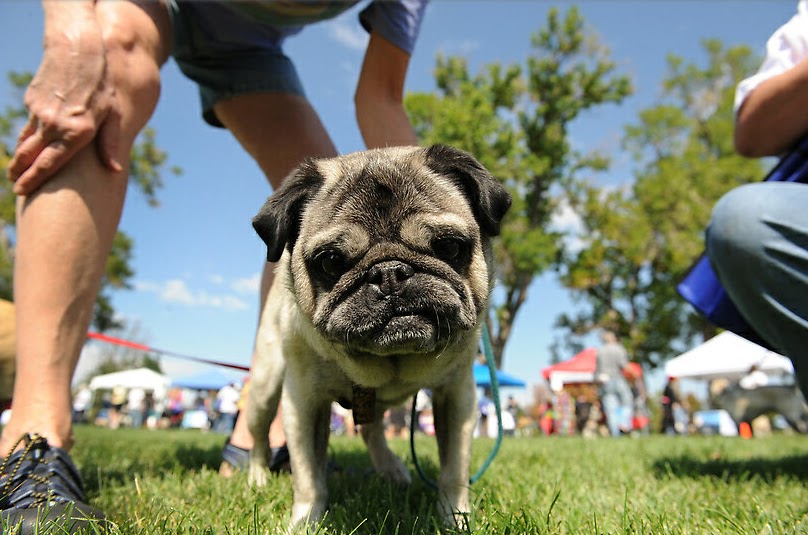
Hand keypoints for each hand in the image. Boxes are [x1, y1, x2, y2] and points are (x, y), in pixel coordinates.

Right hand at [8, 8, 121, 194]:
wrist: (77, 51)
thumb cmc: (102, 86)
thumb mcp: (113, 115)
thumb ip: (110, 144)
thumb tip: (114, 170)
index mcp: (77, 133)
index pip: (49, 163)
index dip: (34, 180)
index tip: (23, 192)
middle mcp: (56, 126)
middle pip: (30, 156)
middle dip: (20, 174)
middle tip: (16, 188)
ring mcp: (41, 114)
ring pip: (25, 142)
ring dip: (19, 159)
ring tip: (15, 173)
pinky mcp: (33, 103)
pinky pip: (27, 127)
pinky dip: (24, 140)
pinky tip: (24, 148)